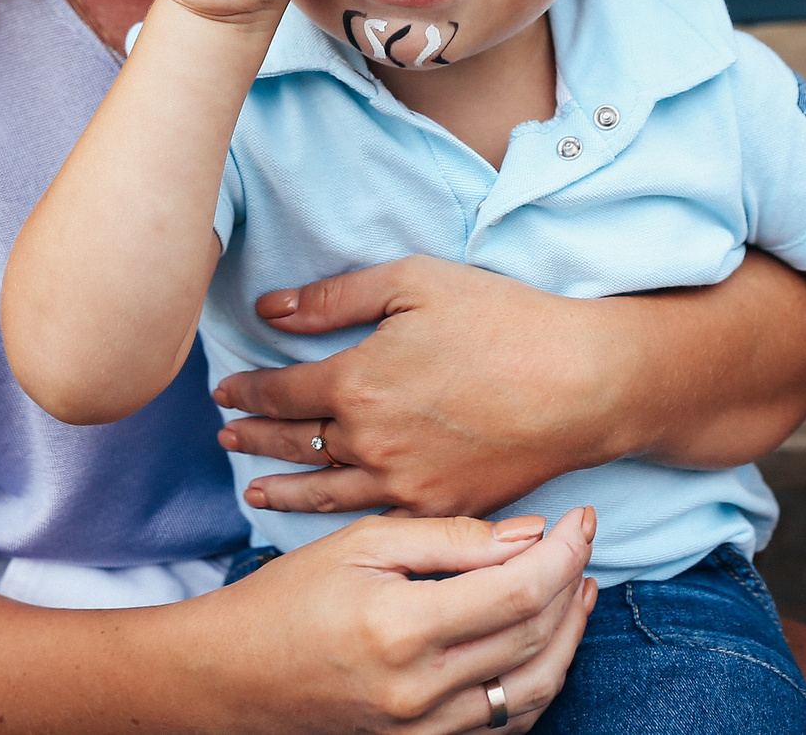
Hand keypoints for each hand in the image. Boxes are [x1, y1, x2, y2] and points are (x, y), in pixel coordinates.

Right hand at [198, 510, 600, 732]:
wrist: (232, 675)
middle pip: (534, 639)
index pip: (517, 592)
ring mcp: (422, 730)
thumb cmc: (288, 597)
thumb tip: (528, 534)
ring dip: (567, 637)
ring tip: (575, 589)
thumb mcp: (360, 544)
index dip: (561, 552)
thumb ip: (448, 537)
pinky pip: (504, 724)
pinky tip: (542, 642)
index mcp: (401, 628)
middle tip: (581, 544)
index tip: (580, 518)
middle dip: (571, 584)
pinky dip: (536, 682)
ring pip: (532, 689)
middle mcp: (418, 690)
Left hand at [212, 257, 631, 518]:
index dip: (246, 390)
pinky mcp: (443, 510)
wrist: (581, 384)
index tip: (224, 391)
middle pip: (294, 444)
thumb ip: (335, 298)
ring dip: (284, 490)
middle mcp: (370, 442)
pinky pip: (376, 521)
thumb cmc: (502, 321)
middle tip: (227, 440)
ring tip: (255, 493)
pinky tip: (327, 522)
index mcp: (356, 382)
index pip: (280, 392)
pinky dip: (340, 523)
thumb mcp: (413, 282)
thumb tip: (269, 310)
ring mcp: (406, 483)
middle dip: (254, 440)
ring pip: (325, 491)